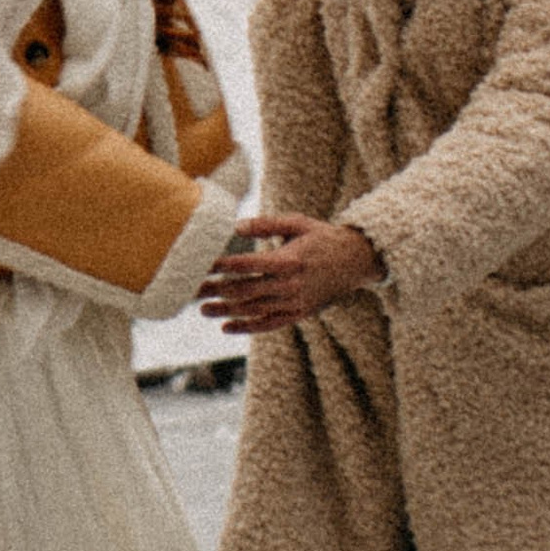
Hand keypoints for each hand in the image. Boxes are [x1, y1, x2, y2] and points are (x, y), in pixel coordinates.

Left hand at [198, 212, 382, 332]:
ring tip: (204, 309)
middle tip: (193, 290)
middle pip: (245, 290)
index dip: (223, 266)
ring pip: (253, 310)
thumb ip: (267, 224)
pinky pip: (269, 324)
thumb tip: (237, 225)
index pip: (247, 265)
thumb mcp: (298, 223)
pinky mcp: (299, 314)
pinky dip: (247, 327)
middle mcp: (290, 285)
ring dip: (226, 311)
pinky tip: (227, 327)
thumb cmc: (323, 237)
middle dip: (217, 291)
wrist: (356, 261)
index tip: (203, 266)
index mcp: (289, 260)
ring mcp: (295, 302)